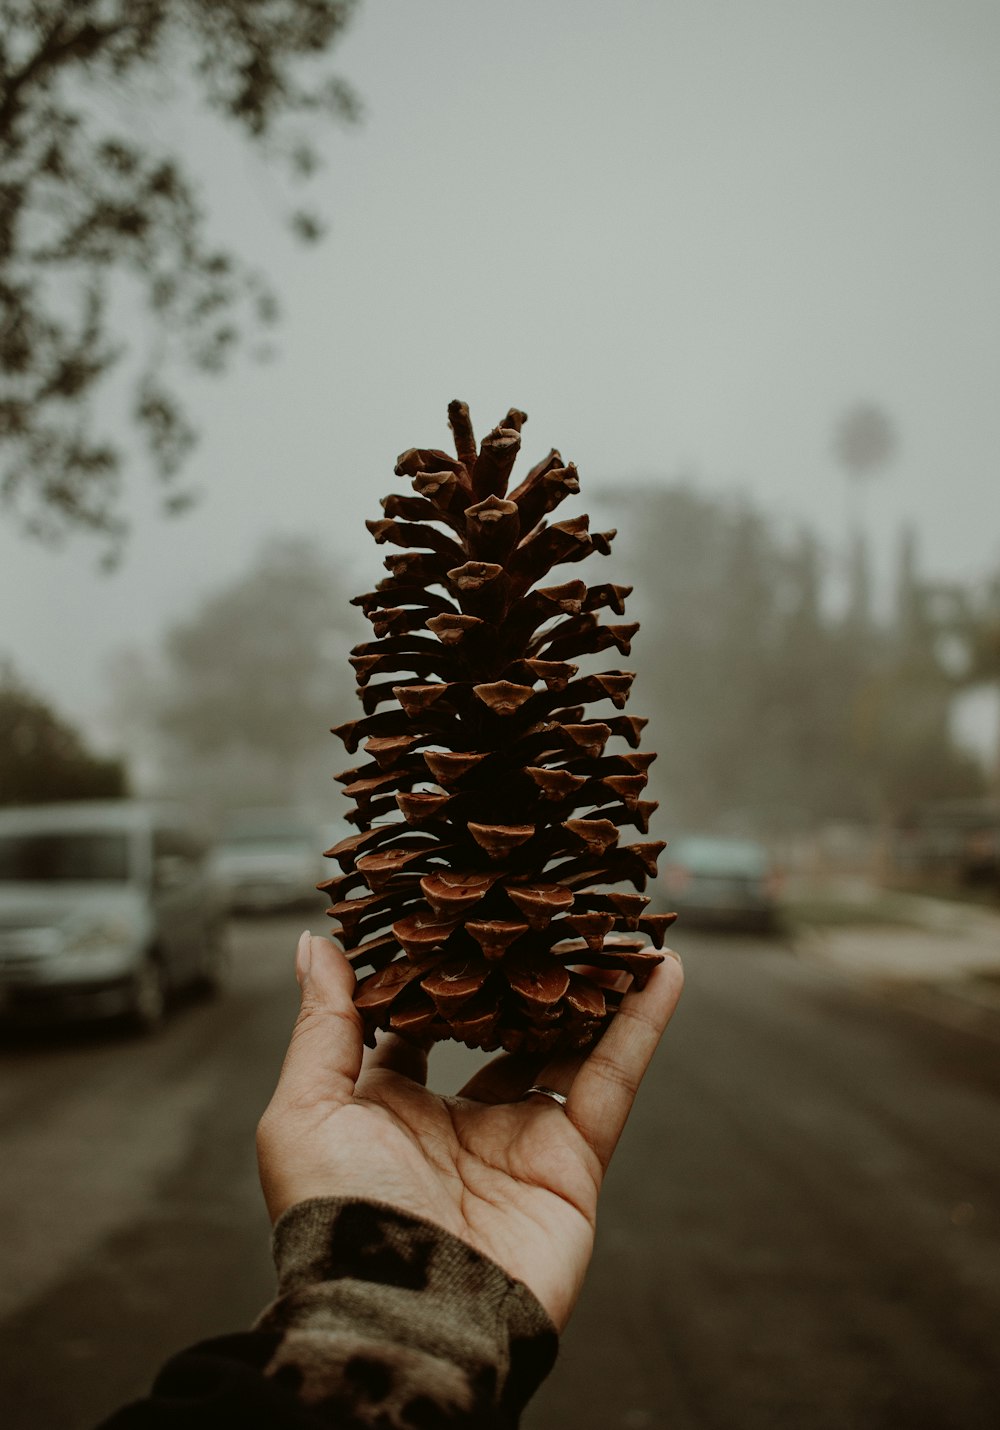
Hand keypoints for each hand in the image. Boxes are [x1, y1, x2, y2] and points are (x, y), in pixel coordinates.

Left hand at [257, 932, 682, 1329]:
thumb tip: (317, 944)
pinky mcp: (573, 1162)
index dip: (440, 968)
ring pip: (566, 1043)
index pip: (423, 1023)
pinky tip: (662, 966)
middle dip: (526, 972)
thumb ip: (322, 1024)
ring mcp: (520, 1140)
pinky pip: (613, 1078)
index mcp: (392, 1107)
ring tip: (614, 921)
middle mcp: (459, 1121)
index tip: (460, 909)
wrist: (405, 1318)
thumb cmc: (338, 1218)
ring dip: (592, 985)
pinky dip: (641, 1023)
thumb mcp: (305, 1110)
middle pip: (503, 1026)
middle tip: (547, 907)